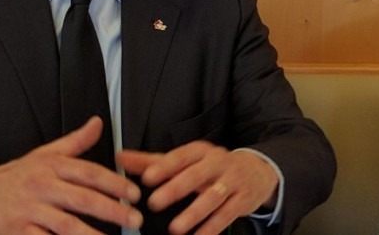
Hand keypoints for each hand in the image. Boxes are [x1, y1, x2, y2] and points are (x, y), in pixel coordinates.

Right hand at [0, 117, 142, 234]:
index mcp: (51, 165)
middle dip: (113, 210)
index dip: (115, 183)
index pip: (90, 172)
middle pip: (83, 199)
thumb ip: (75, 143)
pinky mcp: (17, 232)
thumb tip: (98, 123)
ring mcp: (28, 210)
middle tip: (135, 220)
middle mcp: (41, 186)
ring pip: (66, 225)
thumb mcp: (43, 155)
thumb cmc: (12, 178)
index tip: (135, 194)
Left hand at [119, 141, 278, 234]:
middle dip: (175, 189)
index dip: (164, 167)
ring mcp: (233, 182)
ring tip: (174, 229)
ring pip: (213, 198)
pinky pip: (227, 216)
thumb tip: (120, 157)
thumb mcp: (187, 160)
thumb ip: (153, 161)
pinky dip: (212, 228)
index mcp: (200, 151)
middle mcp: (218, 163)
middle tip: (154, 203)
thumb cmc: (213, 166)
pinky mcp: (243, 200)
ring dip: (193, 213)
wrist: (258, 170)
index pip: (181, 157)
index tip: (146, 178)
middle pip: (196, 175)